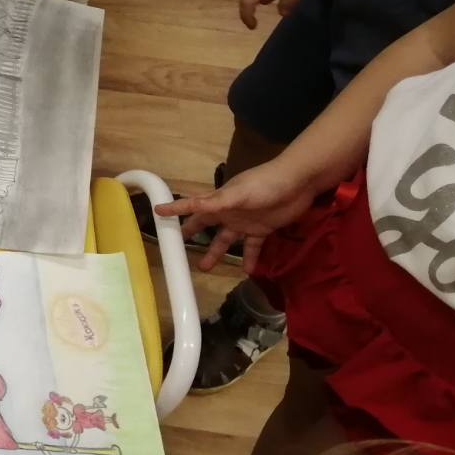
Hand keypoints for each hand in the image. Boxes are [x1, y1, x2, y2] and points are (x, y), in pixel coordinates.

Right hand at [155, 160, 317, 272]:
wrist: (298, 183)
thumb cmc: (264, 184)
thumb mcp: (237, 194)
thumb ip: (215, 203)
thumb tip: (191, 207)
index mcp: (219, 201)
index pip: (193, 206)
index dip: (175, 209)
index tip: (157, 213)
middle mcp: (228, 212)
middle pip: (206, 224)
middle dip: (192, 234)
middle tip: (178, 245)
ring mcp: (245, 222)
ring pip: (226, 240)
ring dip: (216, 253)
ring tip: (205, 268)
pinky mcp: (262, 230)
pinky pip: (252, 247)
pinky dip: (249, 258)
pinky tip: (246, 271)